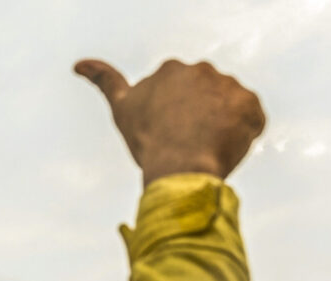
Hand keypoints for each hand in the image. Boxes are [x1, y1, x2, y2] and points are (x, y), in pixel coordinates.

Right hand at [74, 59, 264, 185]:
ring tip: (204, 149)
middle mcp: (203, 69)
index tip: (165, 134)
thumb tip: (78, 63)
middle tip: (185, 144)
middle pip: (203, 99)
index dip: (170, 119)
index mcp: (171, 69)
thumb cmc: (148, 141)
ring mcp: (230, 86)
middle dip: (197, 118)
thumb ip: (104, 81)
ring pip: (227, 110)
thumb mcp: (121, 108)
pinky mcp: (252, 106)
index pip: (176, 95)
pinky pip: (250, 122)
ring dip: (220, 127)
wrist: (181, 166)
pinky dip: (241, 136)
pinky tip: (224, 149)